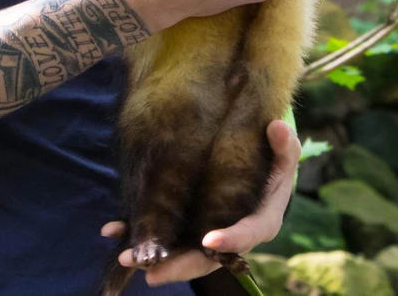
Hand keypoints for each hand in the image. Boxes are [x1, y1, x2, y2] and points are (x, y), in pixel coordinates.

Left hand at [100, 120, 300, 286]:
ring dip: (154, 257)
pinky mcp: (188, 227)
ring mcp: (207, 235)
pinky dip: (140, 232)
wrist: (259, 171)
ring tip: (126, 257)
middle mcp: (231, 236)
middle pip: (207, 259)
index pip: (246, 235)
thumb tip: (277, 128)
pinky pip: (166, 235)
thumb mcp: (284, 151)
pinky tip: (113, 229)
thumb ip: (284, 144)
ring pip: (182, 253)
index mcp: (261, 222)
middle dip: (178, 265)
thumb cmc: (274, 162)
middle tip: (151, 271)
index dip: (230, 240)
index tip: (209, 241)